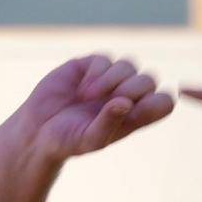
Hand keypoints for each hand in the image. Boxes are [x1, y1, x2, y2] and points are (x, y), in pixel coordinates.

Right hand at [15, 54, 175, 162]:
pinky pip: (105, 59)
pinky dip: (97, 73)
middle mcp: (126, 95)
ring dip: (112, 80)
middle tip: (110, 102)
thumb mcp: (90, 139)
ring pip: (129, 66)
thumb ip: (109, 123)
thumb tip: (126, 103)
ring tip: (89, 98)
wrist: (37, 129)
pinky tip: (83, 90)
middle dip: (132, 89)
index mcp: (135, 116)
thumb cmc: (68, 141)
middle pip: (149, 80)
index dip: (160, 100)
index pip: (164, 102)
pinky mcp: (90, 65)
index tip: (141, 107)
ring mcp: (109, 78)